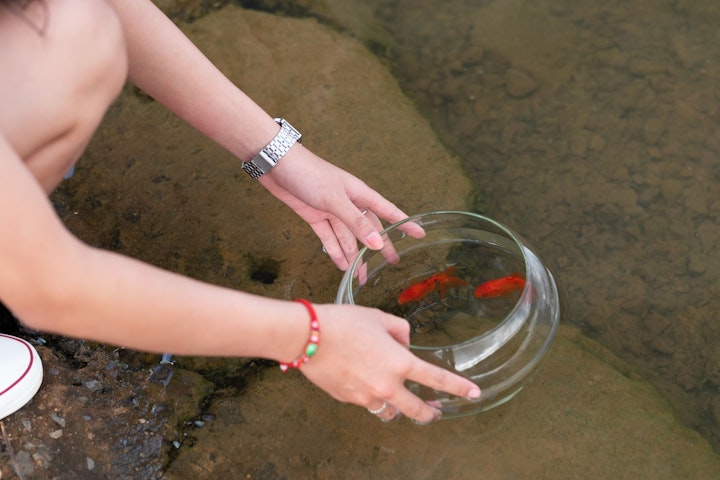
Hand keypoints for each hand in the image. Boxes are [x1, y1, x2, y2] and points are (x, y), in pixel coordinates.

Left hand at [260, 145, 424, 269]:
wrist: (276, 165)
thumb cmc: (309, 174)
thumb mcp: (335, 199)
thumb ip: (356, 222)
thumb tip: (377, 244)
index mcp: (359, 194)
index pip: (388, 211)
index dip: (404, 223)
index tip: (420, 233)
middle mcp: (348, 203)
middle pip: (369, 229)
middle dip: (380, 247)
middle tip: (392, 263)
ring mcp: (332, 210)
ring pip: (348, 238)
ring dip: (355, 256)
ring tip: (362, 277)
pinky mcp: (315, 216)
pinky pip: (330, 238)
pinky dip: (336, 252)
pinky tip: (342, 265)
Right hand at [299, 304, 480, 423]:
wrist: (307, 336)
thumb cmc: (343, 322)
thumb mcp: (379, 317)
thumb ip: (400, 330)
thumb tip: (404, 342)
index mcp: (399, 363)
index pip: (437, 379)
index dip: (459, 388)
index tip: (474, 393)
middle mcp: (386, 386)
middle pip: (416, 410)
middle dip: (430, 413)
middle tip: (436, 411)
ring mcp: (366, 397)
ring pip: (390, 412)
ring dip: (398, 409)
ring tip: (399, 400)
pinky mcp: (348, 400)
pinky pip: (367, 403)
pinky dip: (372, 397)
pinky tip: (365, 382)